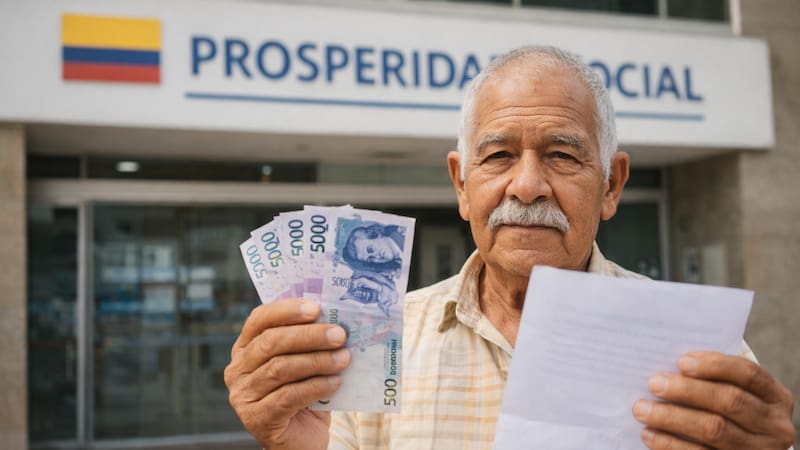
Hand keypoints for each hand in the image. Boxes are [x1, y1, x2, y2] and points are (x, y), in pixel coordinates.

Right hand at [224, 299, 350, 449]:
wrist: (301, 437)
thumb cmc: (304, 393)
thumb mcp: (303, 362)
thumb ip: (308, 342)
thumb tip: (335, 320)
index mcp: (246, 347)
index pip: (259, 319)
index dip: (286, 310)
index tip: (316, 308)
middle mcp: (238, 369)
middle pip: (271, 343)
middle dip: (309, 336)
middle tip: (339, 335)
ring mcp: (243, 395)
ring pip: (281, 368)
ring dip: (317, 361)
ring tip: (344, 358)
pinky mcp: (257, 418)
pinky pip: (288, 396)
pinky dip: (316, 386)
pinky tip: (335, 382)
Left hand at [633, 351, 795, 448]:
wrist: (743, 448)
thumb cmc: (729, 408)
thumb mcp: (735, 391)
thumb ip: (713, 377)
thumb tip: (669, 362)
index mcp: (775, 397)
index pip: (748, 374)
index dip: (715, 365)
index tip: (681, 361)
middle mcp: (774, 426)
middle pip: (729, 401)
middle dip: (688, 391)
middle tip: (654, 384)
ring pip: (713, 430)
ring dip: (672, 418)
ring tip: (642, 409)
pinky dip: (670, 444)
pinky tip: (649, 434)